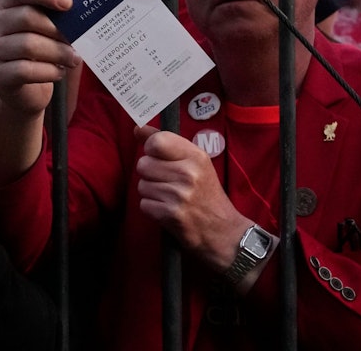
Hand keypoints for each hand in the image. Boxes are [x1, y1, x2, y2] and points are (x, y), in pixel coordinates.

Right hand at [0, 0, 79, 116]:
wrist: (25, 91)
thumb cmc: (41, 52)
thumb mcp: (46, 29)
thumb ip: (57, 16)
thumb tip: (83, 14)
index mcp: (7, 4)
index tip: (68, 3)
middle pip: (26, 17)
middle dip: (57, 29)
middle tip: (78, 39)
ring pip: (28, 45)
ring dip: (58, 52)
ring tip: (74, 58)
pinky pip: (25, 70)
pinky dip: (49, 71)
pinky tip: (59, 72)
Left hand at [134, 126, 251, 272]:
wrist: (223, 232)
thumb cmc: (207, 194)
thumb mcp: (195, 163)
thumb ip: (166, 143)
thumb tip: (137, 128)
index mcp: (196, 156)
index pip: (157, 141)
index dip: (150, 149)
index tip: (158, 156)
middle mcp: (188, 173)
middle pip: (143, 164)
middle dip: (150, 174)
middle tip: (167, 182)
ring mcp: (179, 195)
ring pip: (141, 185)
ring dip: (151, 192)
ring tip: (169, 197)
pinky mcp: (170, 215)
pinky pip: (144, 204)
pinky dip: (152, 209)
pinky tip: (167, 210)